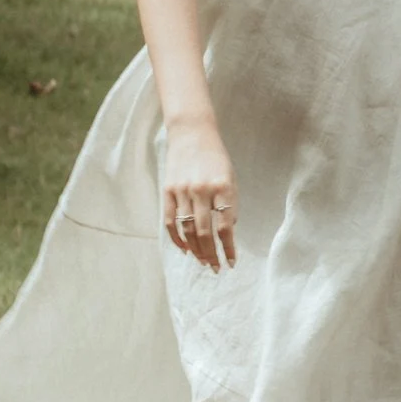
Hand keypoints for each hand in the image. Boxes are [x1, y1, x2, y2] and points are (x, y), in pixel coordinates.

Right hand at [163, 115, 238, 270]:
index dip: (229, 247)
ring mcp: (183, 191)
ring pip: (188, 230)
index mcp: (223, 186)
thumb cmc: (216, 158)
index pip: (226, 226)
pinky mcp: (168, 191)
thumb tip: (227, 231)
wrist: (192, 133)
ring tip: (204, 262)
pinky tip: (185, 249)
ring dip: (196, 250)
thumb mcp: (231, 177)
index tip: (232, 262)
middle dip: (212, 254)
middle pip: (206, 232)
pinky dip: (177, 239)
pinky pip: (171, 222)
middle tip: (216, 268)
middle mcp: (202, 190)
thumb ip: (230, 203)